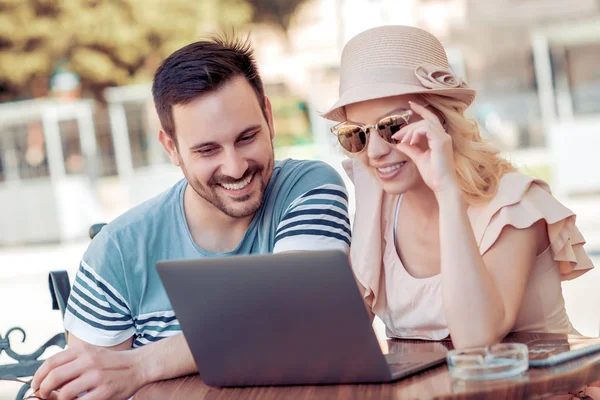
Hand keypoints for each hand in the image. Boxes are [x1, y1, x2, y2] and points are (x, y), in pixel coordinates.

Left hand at [31, 341, 145, 399]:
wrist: (138, 366)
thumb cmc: (111, 363)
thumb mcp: (91, 354)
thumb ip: (71, 363)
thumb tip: (46, 379)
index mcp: (83, 350)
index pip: (51, 363)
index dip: (38, 376)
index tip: (36, 385)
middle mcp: (89, 361)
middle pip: (53, 377)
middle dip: (43, 390)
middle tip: (43, 396)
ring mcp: (97, 376)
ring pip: (64, 393)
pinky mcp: (104, 391)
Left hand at [392, 101, 458, 195]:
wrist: (442, 185)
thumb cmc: (434, 175)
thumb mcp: (419, 159)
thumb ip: (410, 149)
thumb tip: (400, 144)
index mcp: (440, 139)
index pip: (430, 119)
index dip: (421, 110)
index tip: (410, 104)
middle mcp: (444, 136)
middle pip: (426, 120)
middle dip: (409, 125)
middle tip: (396, 135)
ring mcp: (444, 138)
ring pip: (424, 123)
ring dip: (410, 131)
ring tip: (403, 141)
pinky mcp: (441, 141)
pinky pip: (426, 129)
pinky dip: (415, 133)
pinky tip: (410, 142)